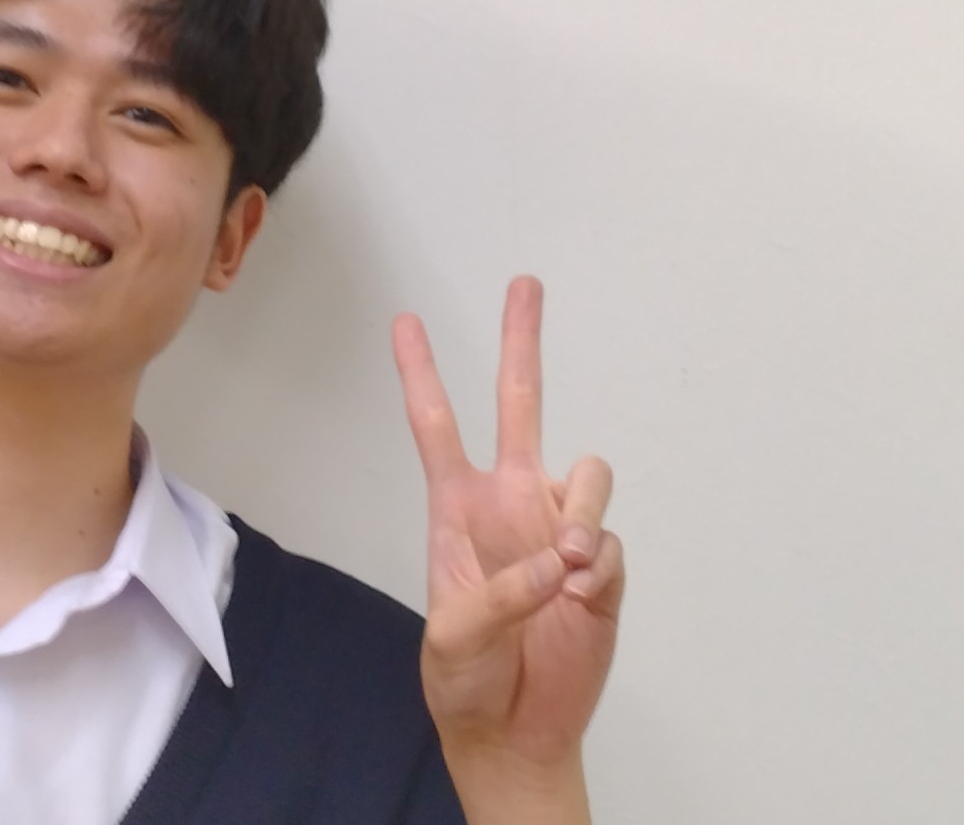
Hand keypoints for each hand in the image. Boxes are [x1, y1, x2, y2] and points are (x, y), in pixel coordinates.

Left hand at [393, 276, 623, 774]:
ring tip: (562, 567)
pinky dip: (596, 568)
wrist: (514, 730)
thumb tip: (559, 558)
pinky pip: (609, 542)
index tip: (405, 321)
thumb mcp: (454, 637)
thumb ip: (500, 593)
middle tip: (524, 284)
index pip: (437, 426)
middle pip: (521, 406)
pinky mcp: (601, 569)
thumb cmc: (466, 678)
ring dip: (578, 512)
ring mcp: (559, 531)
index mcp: (459, 509)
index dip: (421, 374)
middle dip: (522, 344)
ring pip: (587, 472)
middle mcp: (511, 505)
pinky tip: (579, 601)